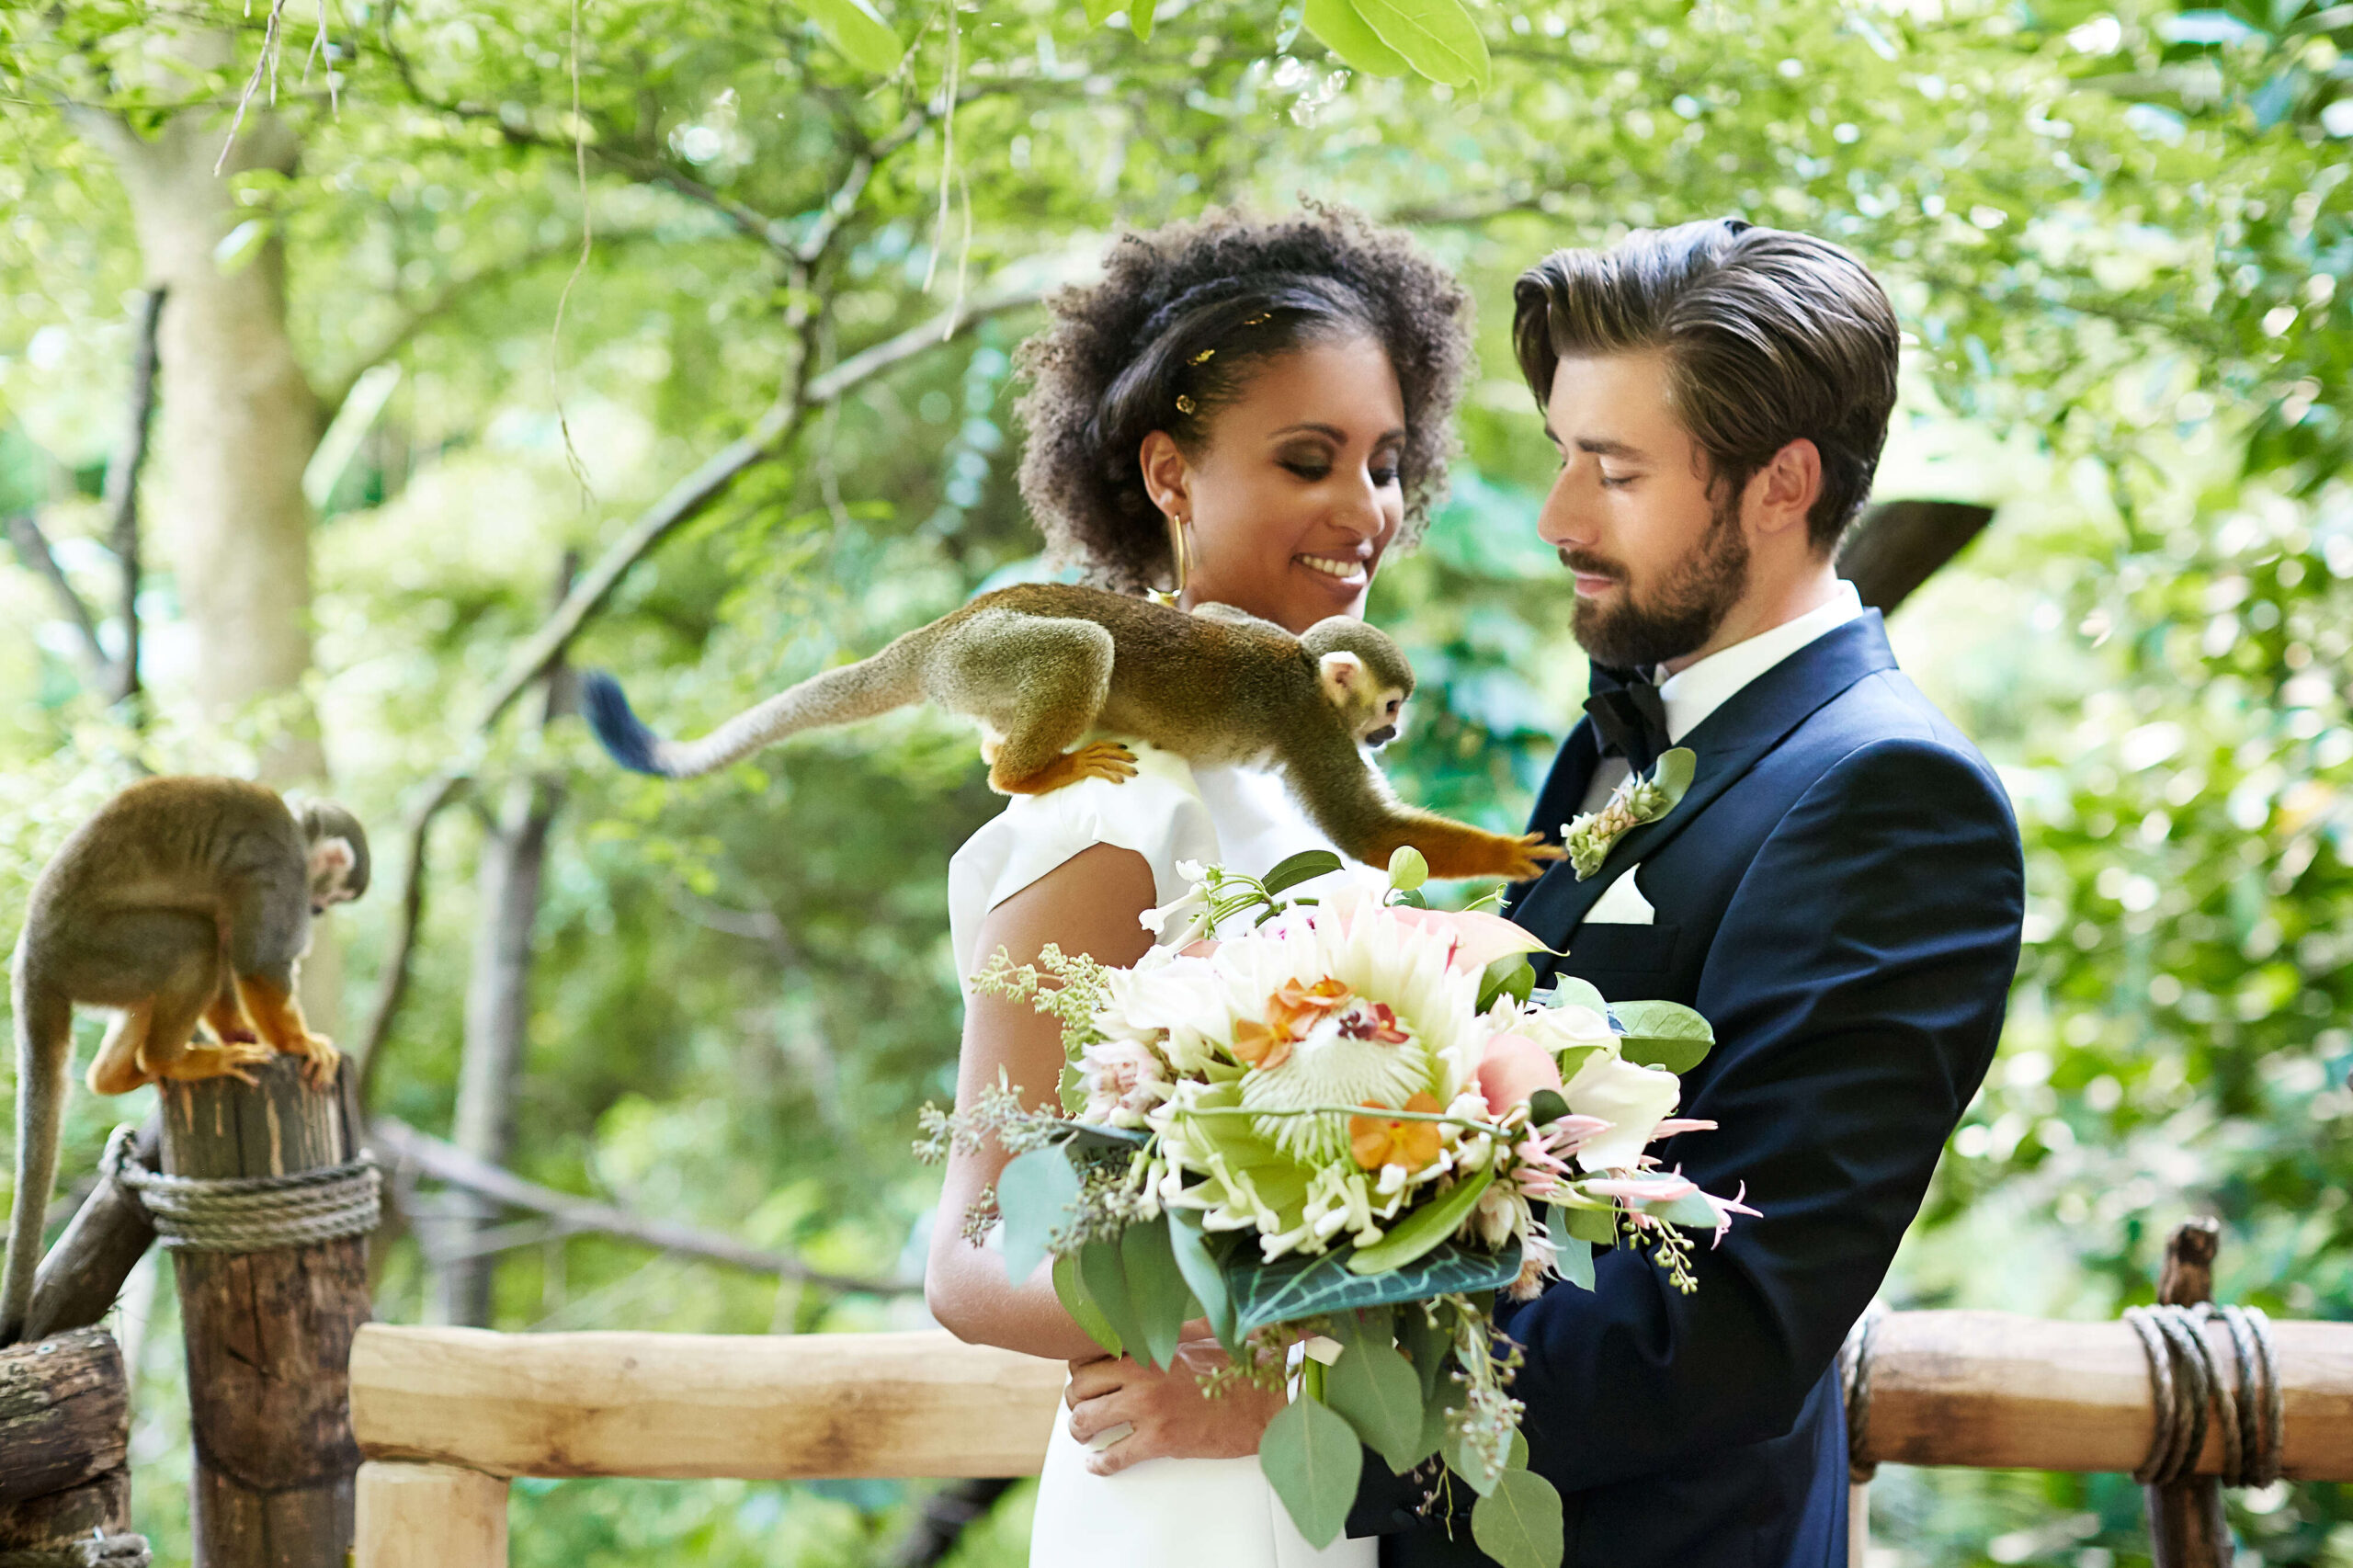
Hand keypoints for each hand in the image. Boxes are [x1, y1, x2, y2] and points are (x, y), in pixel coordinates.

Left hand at [1064, 1325, 1284, 1476]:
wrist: (1266, 1403)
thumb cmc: (1239, 1368)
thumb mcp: (1204, 1334)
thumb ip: (1173, 1327)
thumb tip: (1156, 1314)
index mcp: (1149, 1349)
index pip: (1089, 1356)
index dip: (1080, 1369)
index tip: (1084, 1377)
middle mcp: (1142, 1377)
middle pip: (1080, 1389)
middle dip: (1075, 1401)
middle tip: (1081, 1409)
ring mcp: (1149, 1410)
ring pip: (1087, 1421)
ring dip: (1080, 1431)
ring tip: (1085, 1436)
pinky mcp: (1160, 1441)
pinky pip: (1114, 1456)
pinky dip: (1100, 1464)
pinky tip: (1098, 1464)